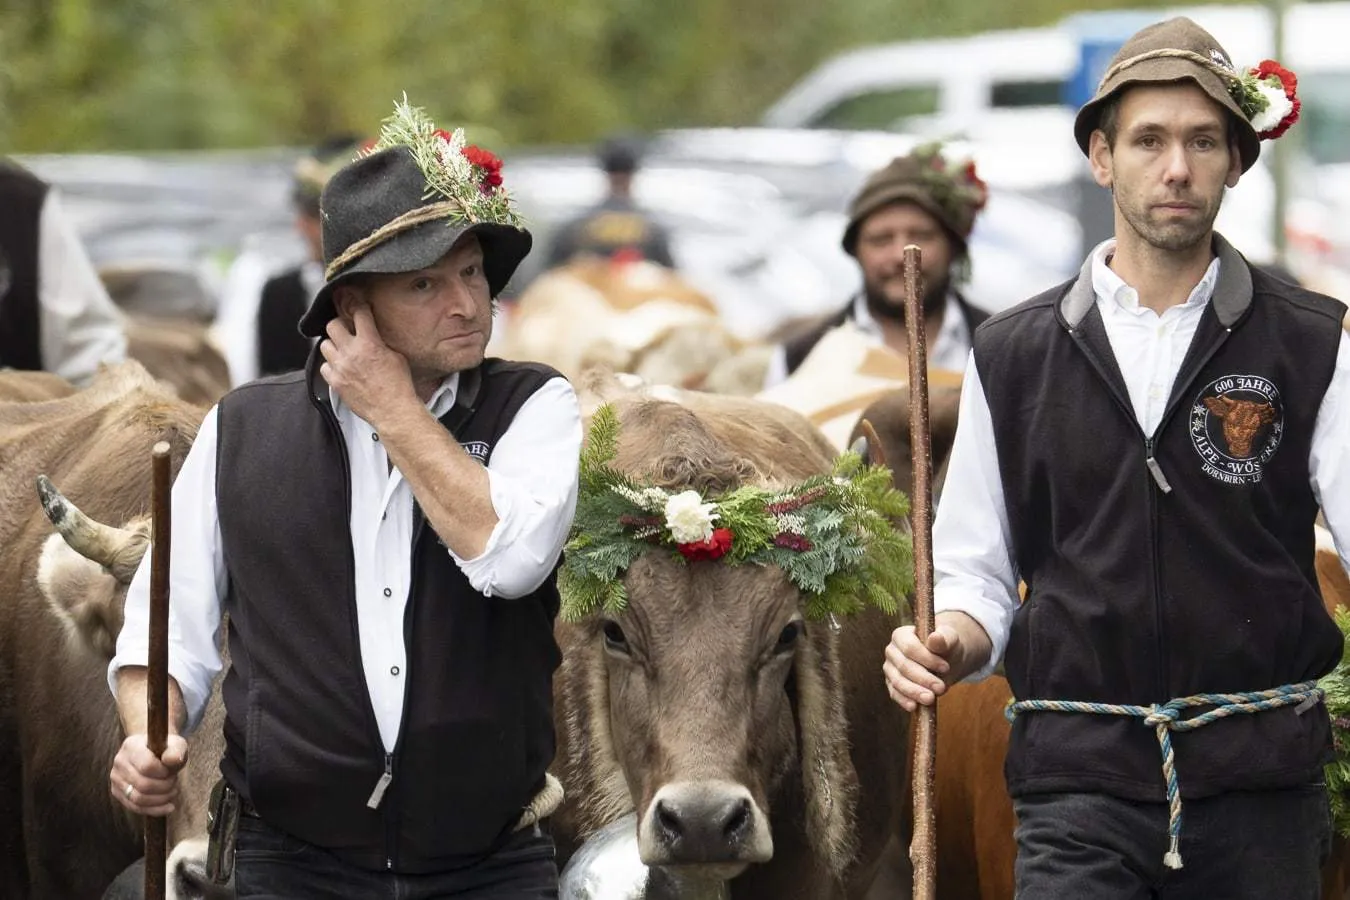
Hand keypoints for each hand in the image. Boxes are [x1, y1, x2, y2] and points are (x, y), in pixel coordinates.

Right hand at [110, 733, 188, 816]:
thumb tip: (174, 760)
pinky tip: (169, 806)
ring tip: (172, 791)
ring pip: (138, 799)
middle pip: (143, 785)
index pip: (147, 766)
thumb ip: (176, 751)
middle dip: (165, 787)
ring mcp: (116, 778)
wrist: (153, 753)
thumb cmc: (166, 750)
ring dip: (161, 799)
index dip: (163, 773)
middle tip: (174, 782)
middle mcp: (119, 761)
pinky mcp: (117, 792)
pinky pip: (135, 807)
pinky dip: (155, 810)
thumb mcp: (176, 745)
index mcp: (132, 746)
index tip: (170, 770)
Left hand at [320, 303, 416, 425]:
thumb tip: (373, 337)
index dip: (359, 306)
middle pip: (332, 325)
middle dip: (340, 325)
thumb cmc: (399, 386)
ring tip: (343, 351)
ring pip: (324, 345)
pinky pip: (324, 367)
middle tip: (346, 330)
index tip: (358, 306)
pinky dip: (331, 365)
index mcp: (369, 343)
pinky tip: (341, 368)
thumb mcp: (396, 357)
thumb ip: (380, 343)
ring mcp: (340, 368)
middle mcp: (351, 353)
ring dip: (333, 345)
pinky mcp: (335, 382)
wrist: (393, 410)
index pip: (359, 314)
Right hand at [883, 611, 992, 711]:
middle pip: (903, 666)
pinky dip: (904, 701)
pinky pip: (895, 694)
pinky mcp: (892, 684)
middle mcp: (892, 651)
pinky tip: (914, 706)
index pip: (909, 647)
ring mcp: (890, 669)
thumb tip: (935, 638)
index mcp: (901, 635)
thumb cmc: (946, 647)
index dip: (927, 659)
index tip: (946, 668)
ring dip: (914, 692)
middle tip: (941, 688)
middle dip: (923, 678)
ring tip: (930, 699)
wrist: (944, 660)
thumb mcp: (950, 639)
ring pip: (897, 682)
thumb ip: (944, 638)